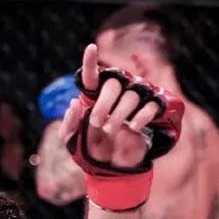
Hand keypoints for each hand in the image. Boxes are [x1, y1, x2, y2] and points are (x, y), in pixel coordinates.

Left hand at [62, 46, 164, 170]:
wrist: (112, 171)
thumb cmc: (91, 152)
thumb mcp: (72, 142)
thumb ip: (69, 125)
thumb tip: (74, 102)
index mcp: (95, 99)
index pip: (93, 76)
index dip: (91, 62)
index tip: (91, 48)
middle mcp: (115, 97)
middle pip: (114, 84)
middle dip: (103, 103)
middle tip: (96, 122)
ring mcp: (133, 104)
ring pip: (132, 95)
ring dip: (119, 114)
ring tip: (110, 131)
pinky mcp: (149, 114)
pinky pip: (149, 107)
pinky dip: (140, 117)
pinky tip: (132, 128)